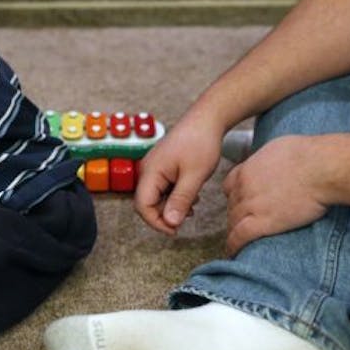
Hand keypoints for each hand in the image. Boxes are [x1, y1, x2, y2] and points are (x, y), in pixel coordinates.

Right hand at [133, 116, 224, 235]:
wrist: (207, 119)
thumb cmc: (201, 143)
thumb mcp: (194, 176)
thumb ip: (181, 200)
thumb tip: (171, 223)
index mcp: (151, 171)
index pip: (142, 206)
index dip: (156, 222)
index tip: (175, 230)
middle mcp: (148, 169)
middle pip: (147, 203)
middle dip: (165, 214)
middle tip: (188, 216)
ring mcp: (154, 167)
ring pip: (156, 197)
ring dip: (172, 206)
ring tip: (193, 205)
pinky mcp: (163, 166)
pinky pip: (163, 188)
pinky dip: (175, 196)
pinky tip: (191, 195)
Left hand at [222, 135, 328, 254]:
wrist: (321, 169)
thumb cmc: (308, 155)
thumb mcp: (279, 148)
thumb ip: (268, 159)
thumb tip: (272, 161)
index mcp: (248, 169)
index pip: (229, 186)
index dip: (234, 196)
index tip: (239, 203)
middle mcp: (244, 187)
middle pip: (231, 205)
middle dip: (235, 215)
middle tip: (242, 224)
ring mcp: (252, 205)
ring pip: (234, 222)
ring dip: (235, 231)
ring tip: (238, 240)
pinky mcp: (263, 223)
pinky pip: (240, 236)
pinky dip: (234, 245)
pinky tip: (233, 252)